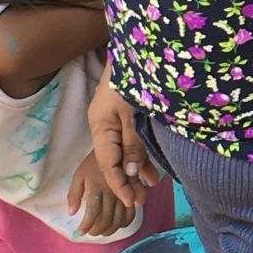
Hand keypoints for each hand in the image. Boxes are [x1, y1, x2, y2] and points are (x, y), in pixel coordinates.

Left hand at [68, 155, 132, 238]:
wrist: (114, 148)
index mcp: (96, 187)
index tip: (81, 231)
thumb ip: (74, 194)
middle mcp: (111, 192)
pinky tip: (118, 225)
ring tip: (102, 232)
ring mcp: (124, 193)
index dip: (86, 225)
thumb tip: (71, 213)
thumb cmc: (93, 164)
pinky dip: (125, 223)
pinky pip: (131, 213)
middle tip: (92, 232)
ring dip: (110, 229)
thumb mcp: (79, 175)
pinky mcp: (132, 193)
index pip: (92, 212)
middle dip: (97, 230)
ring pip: (118, 219)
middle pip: (106, 218)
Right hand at [86, 65, 161, 205]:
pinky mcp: (126, 115)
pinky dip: (141, 154)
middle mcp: (104, 126)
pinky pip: (131, 141)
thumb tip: (131, 172)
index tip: (132, 201)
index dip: (119, 184)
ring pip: (124, 152)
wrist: (139, 51)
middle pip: (114, 160)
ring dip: (136, 169)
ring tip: (149, 187)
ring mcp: (115, 121)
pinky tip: (151, 168)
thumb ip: (133, 143)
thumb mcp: (132, 114)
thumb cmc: (131, 80)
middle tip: (142, 200)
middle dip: (127, 181)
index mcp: (100, 127)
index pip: (107, 163)